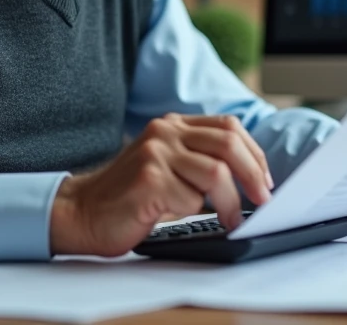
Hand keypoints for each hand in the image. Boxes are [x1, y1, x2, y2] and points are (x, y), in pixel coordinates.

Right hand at [49, 113, 273, 256]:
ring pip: (216, 172)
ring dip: (231, 203)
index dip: (254, 154)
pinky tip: (185, 219)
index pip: (228, 127)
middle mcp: (164, 132)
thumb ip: (199, 160)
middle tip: (263, 200)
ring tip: (231, 220)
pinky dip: (196, 213)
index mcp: (172, 125)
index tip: (265, 180)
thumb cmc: (130, 197)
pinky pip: (190, 198)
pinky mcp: (148, 180)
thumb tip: (252, 178)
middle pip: (228, 144)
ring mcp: (155, 153)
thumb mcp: (168, 167)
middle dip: (253, 175)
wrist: (82, 213)